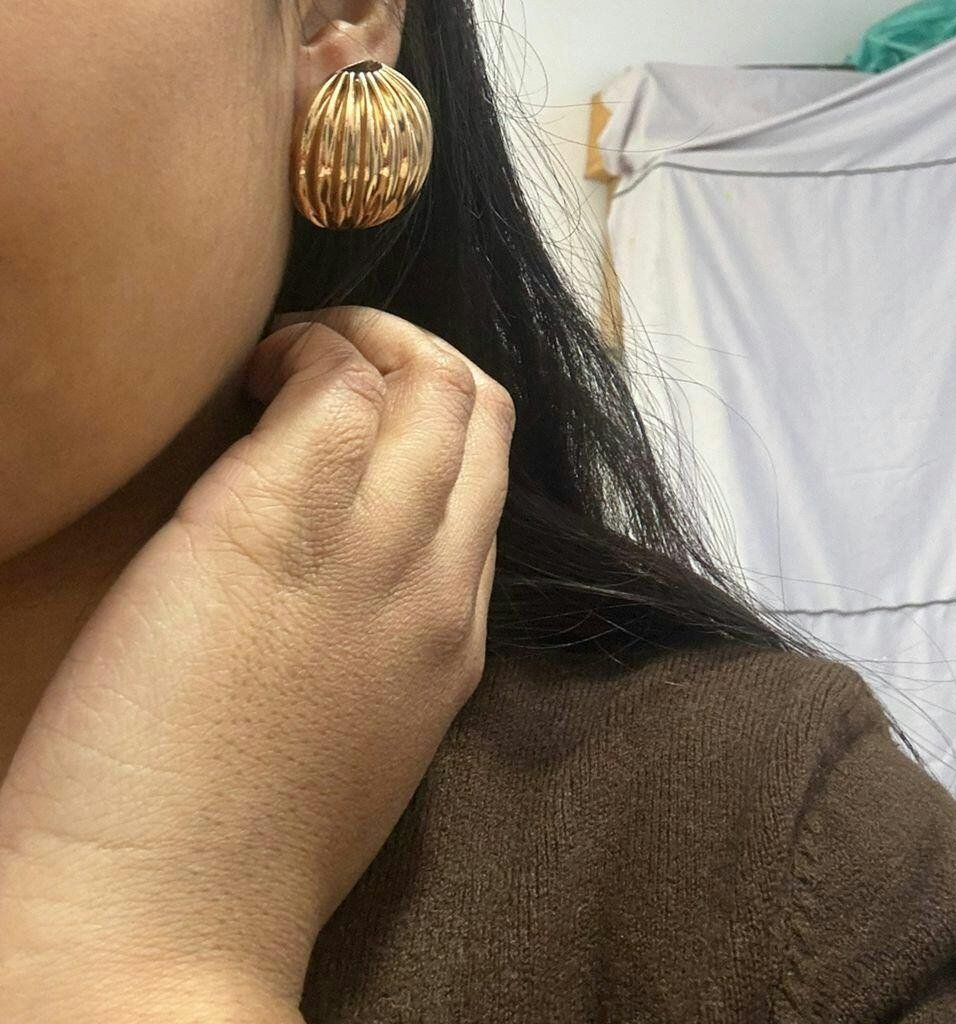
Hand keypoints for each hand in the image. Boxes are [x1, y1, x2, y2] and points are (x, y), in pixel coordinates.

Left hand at [0, 306, 512, 1017]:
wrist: (163, 923)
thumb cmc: (237, 853)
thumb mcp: (358, 745)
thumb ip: (378, 647)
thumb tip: (343, 563)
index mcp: (451, 641)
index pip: (484, 485)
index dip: (431, 433)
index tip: (358, 430)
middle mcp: (433, 581)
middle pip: (482, 411)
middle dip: (420, 357)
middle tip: (331, 363)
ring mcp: (368, 548)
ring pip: (435, 381)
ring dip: (364, 340)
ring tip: (287, 358)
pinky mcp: (272, 518)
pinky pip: (334, 382)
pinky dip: (301, 351)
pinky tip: (247, 378)